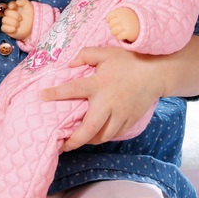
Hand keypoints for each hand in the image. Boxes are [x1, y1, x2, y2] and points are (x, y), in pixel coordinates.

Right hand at [0, 0, 33, 40]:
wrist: (31, 27)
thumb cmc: (29, 16)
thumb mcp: (29, 7)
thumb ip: (24, 2)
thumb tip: (17, 2)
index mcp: (14, 7)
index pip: (10, 4)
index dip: (11, 5)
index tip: (13, 7)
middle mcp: (9, 13)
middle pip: (6, 12)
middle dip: (14, 15)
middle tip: (20, 19)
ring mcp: (7, 21)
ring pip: (4, 20)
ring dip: (13, 22)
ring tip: (18, 25)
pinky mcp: (6, 29)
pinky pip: (3, 28)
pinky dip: (9, 28)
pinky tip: (15, 29)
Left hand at [41, 47, 165, 150]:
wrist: (156, 72)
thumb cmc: (129, 60)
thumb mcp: (106, 52)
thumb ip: (86, 55)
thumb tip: (69, 64)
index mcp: (99, 84)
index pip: (73, 89)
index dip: (56, 94)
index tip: (42, 96)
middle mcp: (108, 102)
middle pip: (89, 128)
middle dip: (74, 140)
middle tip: (62, 145)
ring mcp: (120, 114)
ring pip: (102, 136)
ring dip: (89, 140)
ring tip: (78, 140)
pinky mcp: (130, 120)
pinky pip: (114, 134)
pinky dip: (104, 136)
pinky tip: (97, 134)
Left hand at [106, 7, 139, 42]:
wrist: (143, 25)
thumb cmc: (130, 19)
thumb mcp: (123, 13)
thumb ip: (115, 15)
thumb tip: (106, 20)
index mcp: (120, 11)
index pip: (108, 17)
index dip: (110, 21)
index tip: (114, 22)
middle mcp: (122, 17)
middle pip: (110, 25)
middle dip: (113, 27)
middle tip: (119, 28)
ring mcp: (125, 25)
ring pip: (113, 32)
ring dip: (116, 33)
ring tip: (120, 32)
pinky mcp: (128, 33)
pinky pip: (118, 37)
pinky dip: (120, 37)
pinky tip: (124, 35)